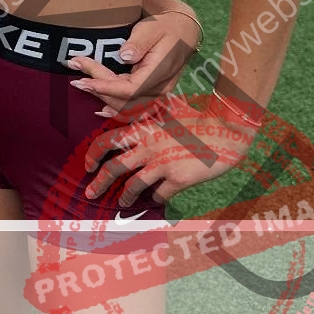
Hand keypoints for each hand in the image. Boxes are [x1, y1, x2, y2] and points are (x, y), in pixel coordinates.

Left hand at [69, 7, 199, 118]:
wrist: (184, 30)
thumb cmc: (164, 26)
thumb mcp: (151, 28)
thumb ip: (138, 43)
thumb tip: (124, 56)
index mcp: (159, 73)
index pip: (130, 89)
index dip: (105, 87)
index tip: (84, 81)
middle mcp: (160, 88)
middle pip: (125, 98)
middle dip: (98, 89)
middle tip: (74, 79)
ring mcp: (158, 93)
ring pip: (128, 105)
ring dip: (103, 98)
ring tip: (81, 87)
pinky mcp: (152, 92)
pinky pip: (134, 106)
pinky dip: (117, 108)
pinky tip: (101, 110)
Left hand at [82, 94, 258, 207]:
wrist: (225, 130)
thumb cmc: (196, 118)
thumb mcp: (165, 109)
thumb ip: (142, 113)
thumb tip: (109, 111)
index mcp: (142, 129)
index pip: (107, 140)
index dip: (93, 154)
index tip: (88, 165)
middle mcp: (148, 147)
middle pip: (114, 167)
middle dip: (99, 183)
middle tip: (90, 193)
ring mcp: (162, 164)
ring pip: (133, 185)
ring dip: (124, 197)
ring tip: (120, 204)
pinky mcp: (178, 179)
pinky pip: (159, 194)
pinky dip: (154, 199)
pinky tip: (153, 200)